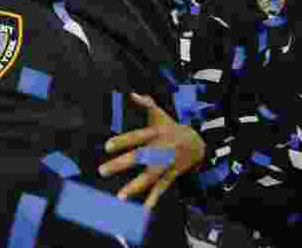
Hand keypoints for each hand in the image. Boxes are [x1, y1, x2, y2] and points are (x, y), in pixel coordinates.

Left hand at [99, 93, 206, 209]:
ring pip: (150, 176)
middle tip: (102, 170)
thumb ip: (147, 104)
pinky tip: (145, 208)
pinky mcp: (172, 174)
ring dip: (136, 186)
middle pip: (141, 157)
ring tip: (120, 196)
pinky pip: (162, 187)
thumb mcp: (161, 114)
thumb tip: (133, 93)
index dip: (123, 140)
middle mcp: (161, 149)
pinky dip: (154, 198)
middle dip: (122, 164)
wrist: (198, 143)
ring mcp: (167, 163)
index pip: (138, 136)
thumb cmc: (172, 128)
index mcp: (156, 133)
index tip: (107, 146)